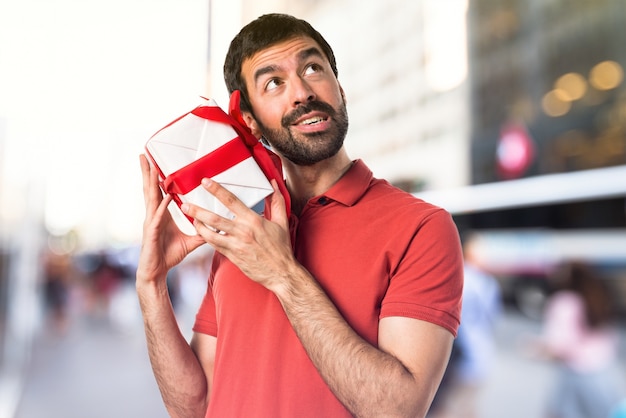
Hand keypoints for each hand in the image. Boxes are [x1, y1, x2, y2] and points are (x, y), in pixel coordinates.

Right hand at [136, 155, 205, 284]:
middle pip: (150, 190)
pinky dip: (162, 206)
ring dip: (151, 182)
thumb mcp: (190, 242)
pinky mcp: (151, 233)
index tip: (157, 163)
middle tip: (145, 155)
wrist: (156, 272)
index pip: (159, 192)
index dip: (158, 178)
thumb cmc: (168, 256)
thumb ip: (201, 233)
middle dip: (147, 172)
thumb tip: (215, 229)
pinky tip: (166, 197)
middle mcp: (153, 215)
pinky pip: (157, 217)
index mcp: (160, 215)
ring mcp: (150, 223)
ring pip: (151, 198)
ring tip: (151, 167)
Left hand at [181, 178, 293, 290]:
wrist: (280, 272)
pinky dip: (206, 237)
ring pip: (210, 234)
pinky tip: (201, 232)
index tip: (205, 182)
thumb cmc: (281, 248)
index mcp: (253, 220)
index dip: (216, 190)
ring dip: (198, 225)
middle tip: (185, 204)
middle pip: (214, 218)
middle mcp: (242, 231)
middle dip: (198, 210)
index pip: (231, 201)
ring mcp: (235, 245)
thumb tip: (274, 184)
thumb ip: (277, 201)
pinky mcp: (232, 256)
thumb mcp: (282, 222)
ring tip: (190, 218)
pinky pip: (214, 245)